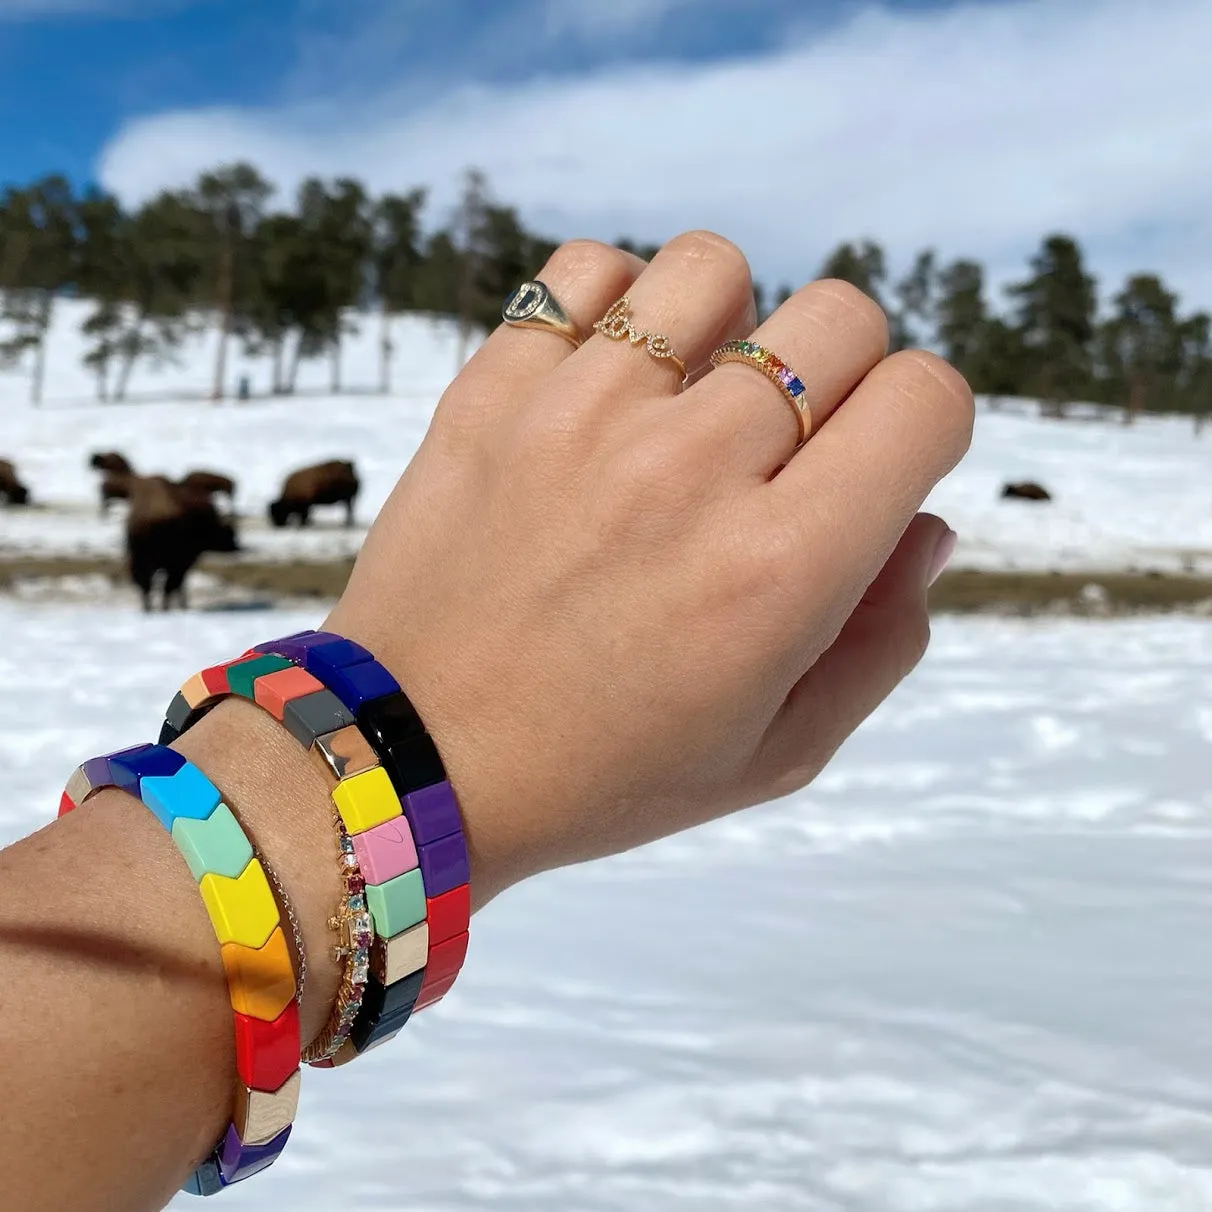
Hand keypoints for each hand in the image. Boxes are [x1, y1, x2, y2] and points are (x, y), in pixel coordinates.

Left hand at [327, 232, 972, 904]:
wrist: (415, 760)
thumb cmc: (606, 772)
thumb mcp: (776, 752)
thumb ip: (882, 641)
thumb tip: (925, 522)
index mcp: (781, 569)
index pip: (924, 399)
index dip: (921, 424)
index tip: (874, 465)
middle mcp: (691, 469)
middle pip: (839, 318)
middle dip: (843, 373)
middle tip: (780, 448)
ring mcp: (583, 414)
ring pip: (715, 269)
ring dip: (730, 325)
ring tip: (689, 401)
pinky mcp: (493, 389)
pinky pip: (588, 270)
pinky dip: (617, 307)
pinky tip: (608, 381)